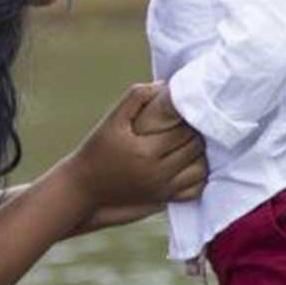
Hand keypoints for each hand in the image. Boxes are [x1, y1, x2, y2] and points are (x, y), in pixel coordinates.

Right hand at [60, 83, 207, 213]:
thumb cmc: (96, 150)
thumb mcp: (111, 120)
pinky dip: (198, 175)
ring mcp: (163, 189)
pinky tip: (189, 162)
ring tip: (189, 140)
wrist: (84, 188)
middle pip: (195, 147)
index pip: (184, 130)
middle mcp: (158, 172)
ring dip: (200, 152)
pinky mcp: (164, 199)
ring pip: (201, 168)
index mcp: (146, 150)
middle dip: (195, 131)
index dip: (187, 117)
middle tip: (188, 122)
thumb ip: (136, 98)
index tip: (182, 109)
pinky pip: (195, 189)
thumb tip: (165, 85)